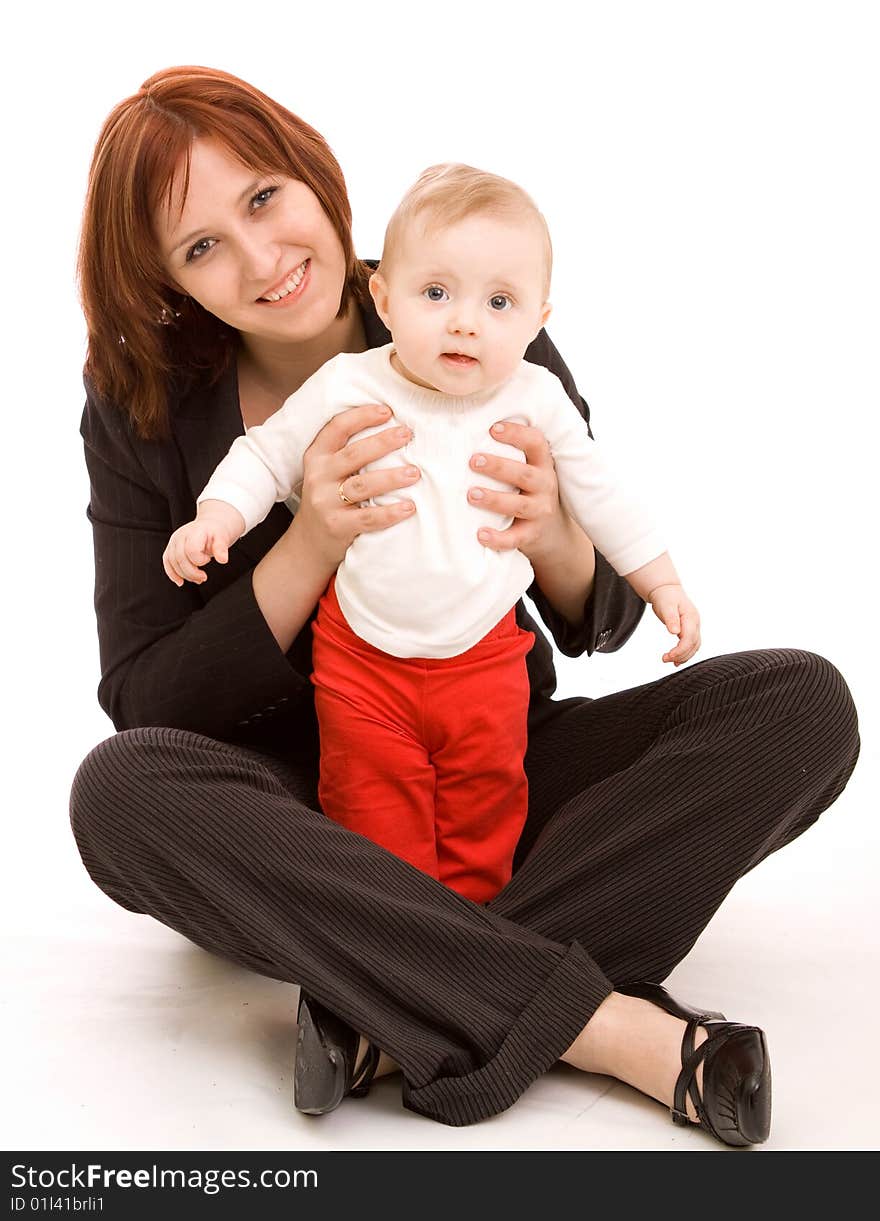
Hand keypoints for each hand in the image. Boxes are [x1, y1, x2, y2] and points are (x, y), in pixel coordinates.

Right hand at [163, 501, 244, 585]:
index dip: (200, 560)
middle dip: (192, 572)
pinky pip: (167, 562)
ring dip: (185, 575)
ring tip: (198, 579)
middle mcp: (181, 535)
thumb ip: (221, 548)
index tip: (208, 559)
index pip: (191, 550)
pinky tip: (180, 582)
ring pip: (172, 562)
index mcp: (194, 531)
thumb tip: (223, 560)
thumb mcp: (222, 538)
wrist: (209, 527)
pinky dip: (172, 574)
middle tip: (204, 577)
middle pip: (180, 558)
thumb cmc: (215, 533)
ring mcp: (174, 541)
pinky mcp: (170, 548)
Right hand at [294, 403, 420, 569]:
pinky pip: (368, 518)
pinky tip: (409, 507)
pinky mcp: (337, 526)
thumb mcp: (328, 471)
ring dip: (391, 478)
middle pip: (353, 455)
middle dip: (382, 442)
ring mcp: (325, 502)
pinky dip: (390, 513)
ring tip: (415, 473)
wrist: (310, 541)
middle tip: (407, 434)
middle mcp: (318, 477)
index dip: (361, 416)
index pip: (337, 428)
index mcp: (317, 457)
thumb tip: (393, 427)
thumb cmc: (330, 498)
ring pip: (362, 486)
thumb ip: (349, 453)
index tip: (387, 411)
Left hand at [467, 420, 565, 559]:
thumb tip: (466, 430)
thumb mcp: (529, 470)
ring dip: (494, 499)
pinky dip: (498, 538)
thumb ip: (511, 454)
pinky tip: (480, 534)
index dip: (517, 434)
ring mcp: (540, 511)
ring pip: (518, 505)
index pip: (536, 443)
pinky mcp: (531, 534)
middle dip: (498, 467)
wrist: (552, 532)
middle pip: (524, 474)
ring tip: (471, 495)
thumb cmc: (529, 492)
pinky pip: (515, 538)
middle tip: (473, 461)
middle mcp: (545, 486)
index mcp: (542, 464)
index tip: (493, 429)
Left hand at [648, 583, 700, 665]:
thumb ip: (671, 619)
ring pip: (694, 647)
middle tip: (665, 659)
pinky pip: (691, 645)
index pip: (689, 639)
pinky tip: (676, 660)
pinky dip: (685, 654)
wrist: (667, 590)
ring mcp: (694, 627)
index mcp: (691, 618)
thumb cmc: (666, 597)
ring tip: (670, 662)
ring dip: (684, 656)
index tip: (668, 656)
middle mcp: (695, 623)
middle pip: (693, 645)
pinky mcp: (690, 630)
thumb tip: (675, 632)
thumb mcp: (666, 606)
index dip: (680, 650)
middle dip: (681, 655)